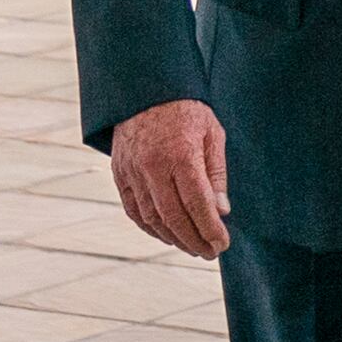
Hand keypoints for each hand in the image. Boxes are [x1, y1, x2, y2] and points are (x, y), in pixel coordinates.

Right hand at [109, 99, 231, 257]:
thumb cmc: (186, 111)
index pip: (197, 203)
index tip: (222, 243)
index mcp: (180, 155)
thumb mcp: (212, 134)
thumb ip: (216, 174)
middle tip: (210, 253)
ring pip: (152, 218)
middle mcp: (152, 166)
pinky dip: (151, 228)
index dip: (210, 228)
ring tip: (193, 247)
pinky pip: (134, 210)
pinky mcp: (119, 174)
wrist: (144, 89)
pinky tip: (167, 235)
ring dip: (173, 238)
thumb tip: (221, 211)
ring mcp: (132, 172)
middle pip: (173, 217)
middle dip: (194, 240)